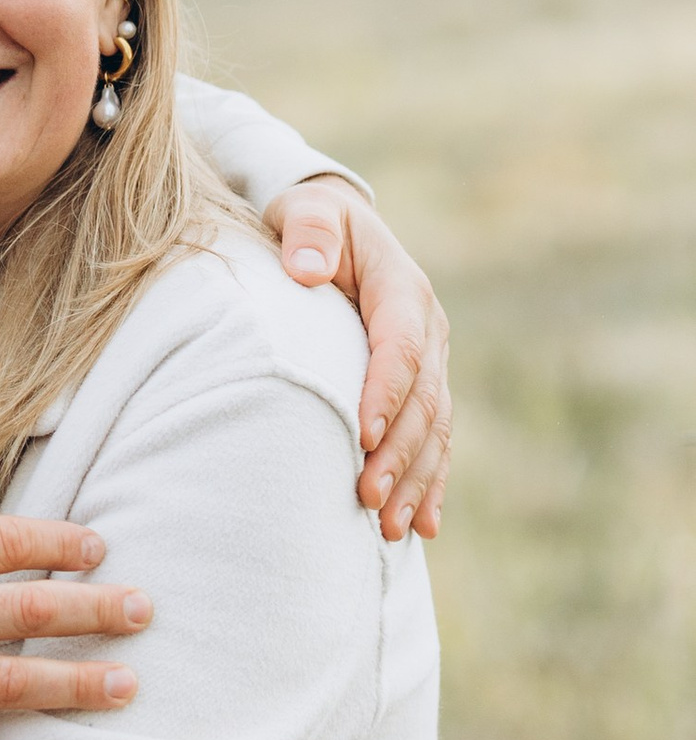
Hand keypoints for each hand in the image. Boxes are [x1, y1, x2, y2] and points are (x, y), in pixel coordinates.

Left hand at [263, 181, 449, 539]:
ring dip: (415, 481)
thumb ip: (308, 231)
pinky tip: (423, 527)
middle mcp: (427, 332)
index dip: (385, 393)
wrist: (333, 229)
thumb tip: (307, 269)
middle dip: (399, 454)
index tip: (361, 435)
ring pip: (433, 430)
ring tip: (391, 529)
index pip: (401, 348)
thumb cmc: (310, 221)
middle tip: (369, 499)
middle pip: (422, 401)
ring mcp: (430, 364)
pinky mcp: (420, 389)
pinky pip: (433, 441)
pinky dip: (429, 484)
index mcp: (403, 290)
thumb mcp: (306, 210)